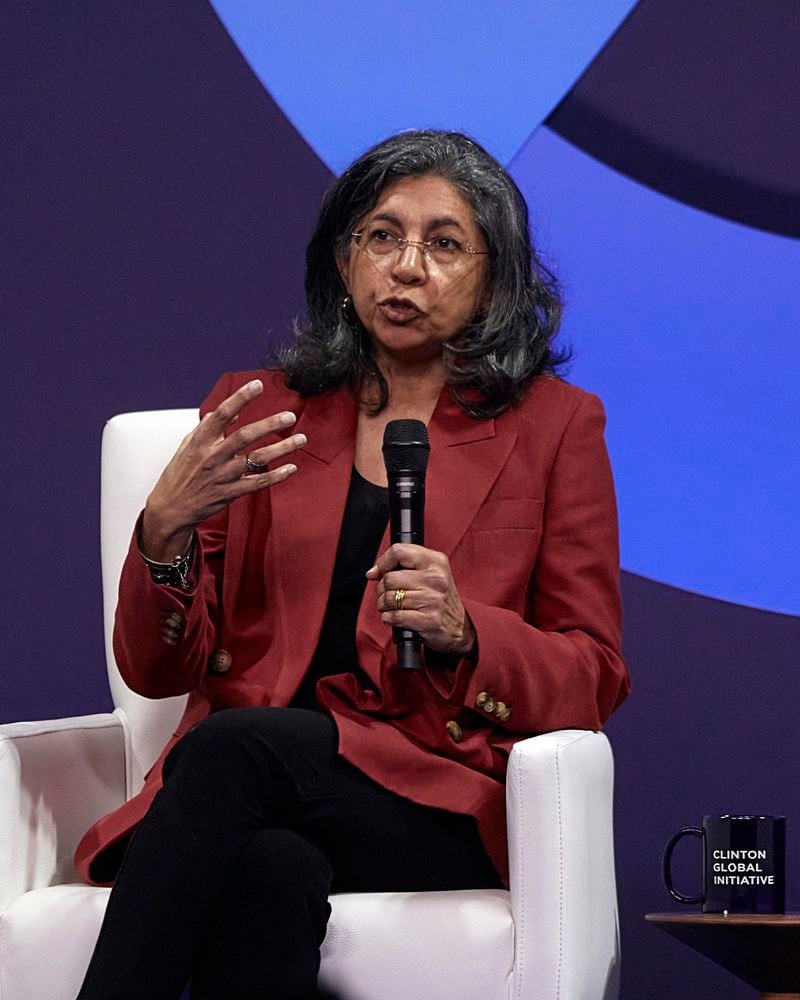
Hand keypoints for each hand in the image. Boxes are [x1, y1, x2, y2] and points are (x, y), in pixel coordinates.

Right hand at [141, 379, 303, 560]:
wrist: (171, 507)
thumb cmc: (180, 473)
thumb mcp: (188, 445)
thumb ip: (209, 427)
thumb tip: (234, 411)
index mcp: (200, 441)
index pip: (222, 414)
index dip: (240, 398)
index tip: (257, 384)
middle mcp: (212, 456)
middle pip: (244, 436)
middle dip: (269, 424)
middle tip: (289, 416)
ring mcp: (223, 476)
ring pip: (257, 459)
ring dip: (281, 448)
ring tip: (301, 438)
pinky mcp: (230, 493)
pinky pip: (258, 483)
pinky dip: (276, 476)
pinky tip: (292, 468)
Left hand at [366, 543, 475, 657]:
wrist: (460, 628)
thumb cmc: (439, 599)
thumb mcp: (429, 574)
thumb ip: (402, 567)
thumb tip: (372, 573)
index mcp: (436, 562)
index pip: (399, 551)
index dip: (383, 562)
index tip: (379, 572)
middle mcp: (436, 579)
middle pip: (390, 578)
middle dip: (382, 589)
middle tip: (388, 595)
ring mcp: (433, 600)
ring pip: (389, 598)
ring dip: (383, 605)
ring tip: (391, 607)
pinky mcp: (429, 620)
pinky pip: (395, 616)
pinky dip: (388, 618)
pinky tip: (394, 617)